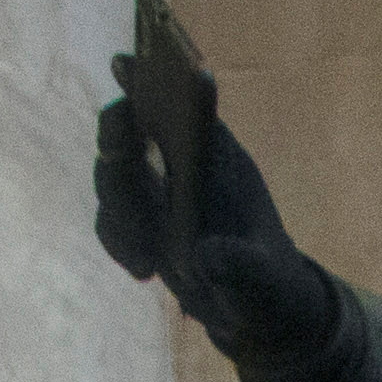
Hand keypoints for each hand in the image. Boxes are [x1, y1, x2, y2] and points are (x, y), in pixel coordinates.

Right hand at [88, 0, 290, 299]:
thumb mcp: (266, 279)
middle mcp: (182, 165)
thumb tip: (204, 258)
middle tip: (120, 156)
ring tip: (144, 257)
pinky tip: (143, 272)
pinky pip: (110, 221)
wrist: (258, 315)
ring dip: (117, 212)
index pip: (183, 105)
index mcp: (219, 158)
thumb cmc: (271, 284)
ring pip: (113, 177)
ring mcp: (157, 194)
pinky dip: (117, 242)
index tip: (127, 65)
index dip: (153, 80)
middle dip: (116, 143)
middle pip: (132, 132)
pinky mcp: (140, 225)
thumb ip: (241, 266)